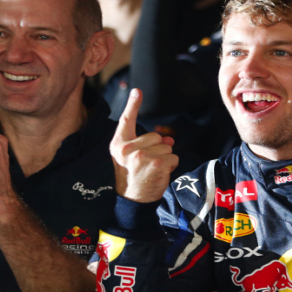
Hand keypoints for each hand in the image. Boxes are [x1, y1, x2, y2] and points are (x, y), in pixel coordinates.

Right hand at [110, 88, 178, 202]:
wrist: (132, 201)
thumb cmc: (133, 177)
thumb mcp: (131, 158)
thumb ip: (146, 144)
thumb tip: (169, 140)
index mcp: (118, 144)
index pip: (126, 120)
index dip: (132, 105)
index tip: (137, 91)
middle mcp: (127, 148)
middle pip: (156, 136)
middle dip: (157, 149)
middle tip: (146, 165)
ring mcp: (141, 155)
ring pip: (167, 147)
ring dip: (165, 159)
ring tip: (152, 171)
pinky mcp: (156, 163)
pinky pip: (174, 158)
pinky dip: (171, 167)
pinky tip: (159, 175)